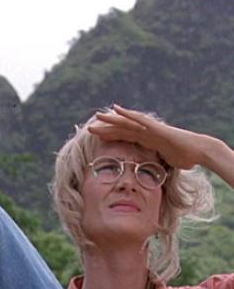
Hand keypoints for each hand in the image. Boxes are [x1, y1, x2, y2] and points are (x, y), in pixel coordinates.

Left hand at [88, 105, 223, 170]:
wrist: (199, 152)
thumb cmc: (185, 158)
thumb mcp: (163, 164)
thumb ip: (154, 167)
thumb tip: (148, 179)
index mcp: (147, 141)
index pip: (125, 138)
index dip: (111, 137)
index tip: (96, 138)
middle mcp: (147, 133)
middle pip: (122, 130)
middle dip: (106, 129)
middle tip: (89, 128)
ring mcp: (151, 129)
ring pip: (127, 122)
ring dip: (112, 119)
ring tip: (97, 116)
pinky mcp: (156, 128)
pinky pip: (139, 119)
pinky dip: (127, 113)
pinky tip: (116, 109)